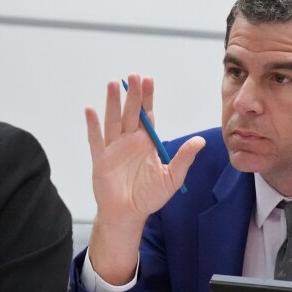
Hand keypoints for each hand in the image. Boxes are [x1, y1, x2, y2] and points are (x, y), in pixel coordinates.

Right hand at [84, 74, 203, 282]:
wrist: (129, 215)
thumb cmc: (149, 197)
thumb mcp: (172, 177)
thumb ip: (184, 158)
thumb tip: (200, 141)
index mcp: (146, 142)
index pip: (147, 115)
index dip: (147, 98)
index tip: (148, 80)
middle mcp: (129, 141)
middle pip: (130, 113)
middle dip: (132, 94)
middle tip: (133, 75)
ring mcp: (114, 148)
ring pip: (113, 120)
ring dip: (112, 103)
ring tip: (113, 84)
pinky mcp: (101, 159)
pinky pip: (96, 139)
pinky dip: (93, 125)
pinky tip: (90, 110)